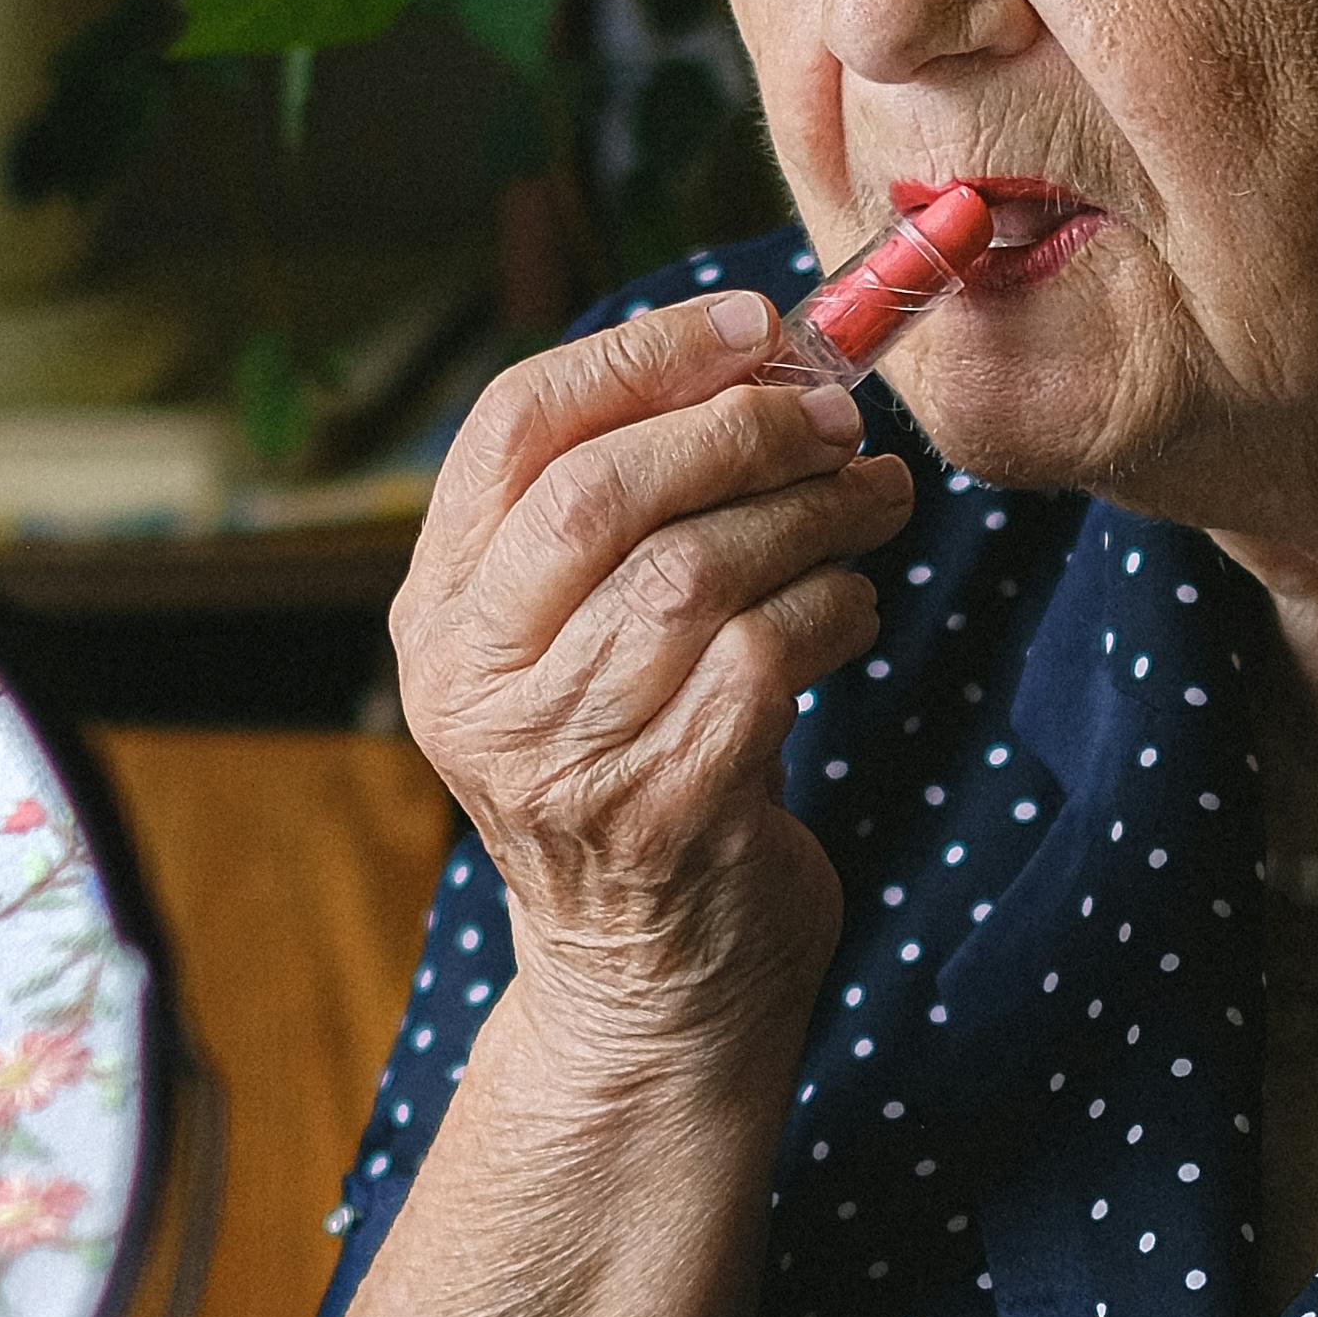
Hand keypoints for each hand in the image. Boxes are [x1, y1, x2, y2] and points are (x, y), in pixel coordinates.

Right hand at [392, 291, 914, 1058]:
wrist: (651, 988)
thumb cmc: (638, 772)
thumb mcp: (579, 641)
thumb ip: (626, 513)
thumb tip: (760, 355)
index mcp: (441, 612)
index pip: (512, 429)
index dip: (641, 354)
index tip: (754, 328)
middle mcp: (477, 682)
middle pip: (600, 491)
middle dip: (740, 430)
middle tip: (837, 420)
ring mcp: (563, 754)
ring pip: (696, 570)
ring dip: (812, 514)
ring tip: (876, 500)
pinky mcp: (665, 811)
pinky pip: (766, 659)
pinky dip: (834, 611)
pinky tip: (857, 612)